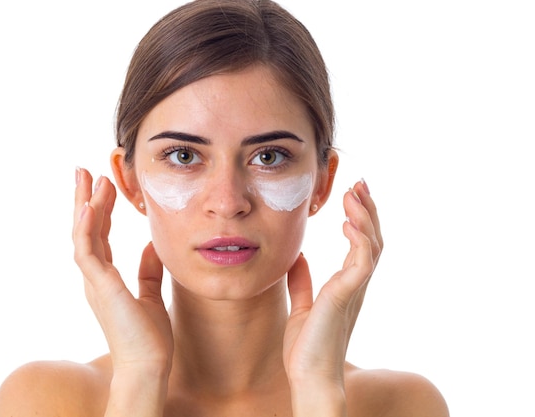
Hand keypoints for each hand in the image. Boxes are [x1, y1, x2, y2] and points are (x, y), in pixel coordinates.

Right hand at [72, 168, 172, 375]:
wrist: (147, 366)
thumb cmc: (148, 338)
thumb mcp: (150, 295)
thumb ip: (147, 270)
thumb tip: (151, 245)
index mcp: (106, 278)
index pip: (100, 235)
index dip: (100, 210)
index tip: (104, 186)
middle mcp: (96, 277)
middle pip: (86, 230)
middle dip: (85, 199)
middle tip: (84, 171)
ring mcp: (95, 282)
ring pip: (83, 236)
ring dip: (85, 206)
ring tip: (88, 178)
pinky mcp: (101, 288)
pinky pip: (88, 253)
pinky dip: (88, 228)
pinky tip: (90, 207)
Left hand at [283, 180, 382, 387]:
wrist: (309, 378)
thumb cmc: (307, 349)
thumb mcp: (303, 306)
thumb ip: (302, 281)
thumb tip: (298, 257)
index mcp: (347, 286)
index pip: (361, 244)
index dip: (360, 219)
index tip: (352, 195)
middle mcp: (356, 285)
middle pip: (372, 238)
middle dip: (367, 209)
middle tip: (360, 183)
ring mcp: (354, 290)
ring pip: (371, 245)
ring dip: (364, 216)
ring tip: (356, 192)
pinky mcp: (346, 296)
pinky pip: (361, 261)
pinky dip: (359, 238)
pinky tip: (349, 221)